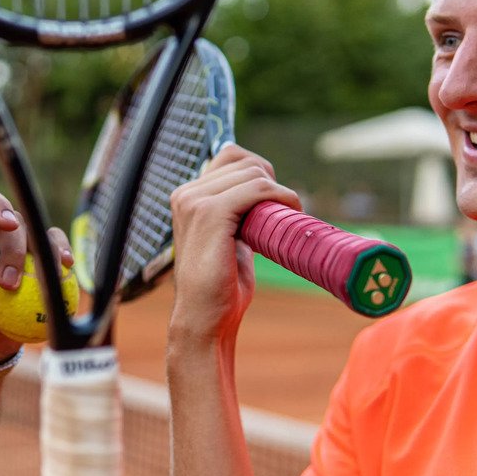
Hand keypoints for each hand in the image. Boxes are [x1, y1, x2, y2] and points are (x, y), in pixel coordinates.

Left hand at [0, 186, 71, 364]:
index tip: (8, 224)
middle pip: (15, 218)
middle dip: (16, 248)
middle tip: (9, 284)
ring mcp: (19, 245)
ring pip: (38, 232)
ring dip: (42, 255)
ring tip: (38, 284)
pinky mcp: (39, 260)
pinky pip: (55, 248)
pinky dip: (62, 255)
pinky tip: (66, 267)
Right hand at [169, 145, 299, 341]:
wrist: (205, 319)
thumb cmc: (220, 285)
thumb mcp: (227, 237)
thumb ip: (235, 210)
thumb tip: (262, 185)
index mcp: (186, 196)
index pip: (230, 155)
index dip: (259, 172)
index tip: (273, 200)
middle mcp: (185, 193)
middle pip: (244, 161)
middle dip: (271, 182)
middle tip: (282, 215)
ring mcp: (194, 201)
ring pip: (253, 172)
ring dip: (278, 193)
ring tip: (283, 222)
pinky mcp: (210, 212)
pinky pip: (258, 188)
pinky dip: (282, 197)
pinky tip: (291, 214)